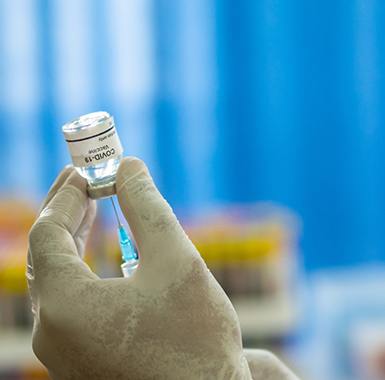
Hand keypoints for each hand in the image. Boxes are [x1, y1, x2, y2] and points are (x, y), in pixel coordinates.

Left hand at [26, 157, 272, 378]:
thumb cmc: (197, 340)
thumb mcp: (177, 262)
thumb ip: (147, 208)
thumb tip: (128, 166)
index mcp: (65, 306)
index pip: (48, 234)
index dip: (67, 196)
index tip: (87, 170)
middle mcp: (50, 334)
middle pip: (45, 259)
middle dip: (66, 215)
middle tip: (85, 181)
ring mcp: (62, 356)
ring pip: (56, 286)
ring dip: (74, 244)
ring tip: (95, 211)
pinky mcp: (80, 367)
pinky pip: (69, 310)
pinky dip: (83, 276)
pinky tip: (108, 263)